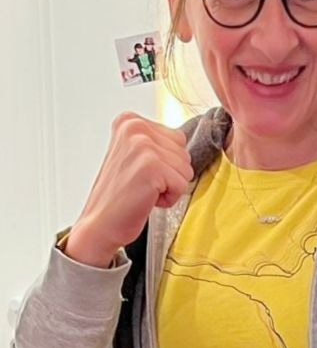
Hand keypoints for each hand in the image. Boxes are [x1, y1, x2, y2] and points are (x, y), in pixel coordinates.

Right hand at [65, 112, 192, 267]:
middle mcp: (135, 128)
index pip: (178, 139)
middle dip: (169, 174)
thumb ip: (156, 140)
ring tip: (143, 190)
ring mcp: (143, 146)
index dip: (165, 162)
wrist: (99, 226)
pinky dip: (169, 198)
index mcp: (130, 121)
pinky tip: (146, 200)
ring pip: (186, 169)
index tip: (140, 172)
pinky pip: (182, 185)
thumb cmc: (120, 195)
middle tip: (141, 183)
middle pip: (184, 152)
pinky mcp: (152, 167)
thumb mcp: (134, 154)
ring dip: (169, 186)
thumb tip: (183, 138)